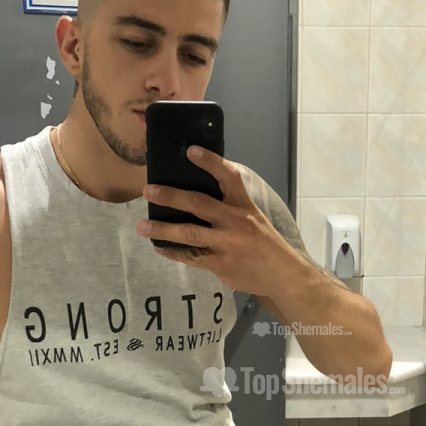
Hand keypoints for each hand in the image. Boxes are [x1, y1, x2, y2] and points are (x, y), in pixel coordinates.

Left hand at [137, 146, 300, 293]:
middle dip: (172, 196)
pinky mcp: (220, 265)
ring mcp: (227, 245)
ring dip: (162, 230)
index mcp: (244, 206)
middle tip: (148, 190)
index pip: (229, 177)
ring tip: (142, 226)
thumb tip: (198, 199)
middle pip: (199, 204)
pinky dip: (173, 252)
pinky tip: (160, 248)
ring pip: (189, 234)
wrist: (283, 275)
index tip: (191, 150)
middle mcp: (235, 222)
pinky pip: (191, 258)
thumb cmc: (266, 243)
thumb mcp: (254, 217)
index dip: (211, 162)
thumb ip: (230, 207)